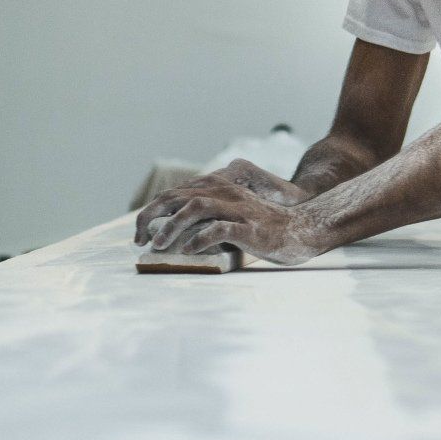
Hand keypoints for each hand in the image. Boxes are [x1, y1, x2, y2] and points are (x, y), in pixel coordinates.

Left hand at [133, 182, 329, 265]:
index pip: (175, 194)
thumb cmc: (263, 228)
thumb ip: (206, 219)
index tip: (138, 233)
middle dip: (152, 216)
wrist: (302, 230)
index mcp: (218, 189)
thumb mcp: (231, 216)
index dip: (152, 211)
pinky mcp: (250, 227)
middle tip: (138, 240)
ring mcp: (238, 209)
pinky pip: (220, 228)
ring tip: (159, 245)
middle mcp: (225, 193)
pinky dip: (201, 239)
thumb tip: (174, 235)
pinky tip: (188, 251)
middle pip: (179, 197)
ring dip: (173, 226)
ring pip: (196, 208)